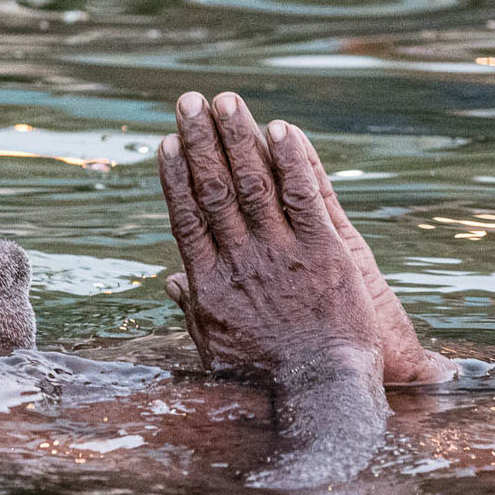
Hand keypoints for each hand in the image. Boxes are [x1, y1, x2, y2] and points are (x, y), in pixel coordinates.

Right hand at [158, 92, 380, 372]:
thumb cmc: (265, 378)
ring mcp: (283, 254)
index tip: (169, 142)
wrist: (321, 394)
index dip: (176, 175)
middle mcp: (241, 262)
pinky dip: (291, 159)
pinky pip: (304, 196)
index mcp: (210, 286)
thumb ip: (195, 310)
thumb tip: (172, 282)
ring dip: (238, 137)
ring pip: (253, 183)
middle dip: (201, 140)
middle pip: (214, 190)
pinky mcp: (325, 252)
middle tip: (189, 100)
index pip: (186, 218)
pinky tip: (280, 128)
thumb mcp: (217, 350)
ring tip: (226, 100)